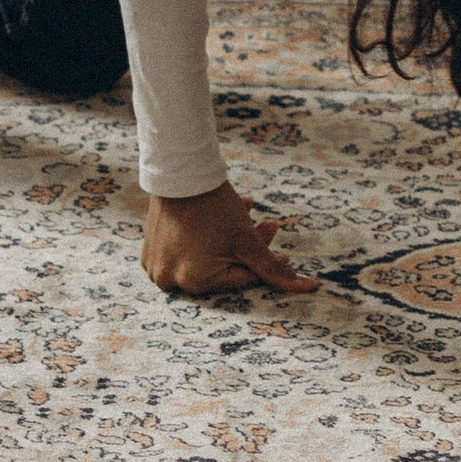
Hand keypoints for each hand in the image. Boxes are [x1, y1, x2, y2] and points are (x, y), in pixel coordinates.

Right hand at [143, 182, 317, 297]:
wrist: (178, 172)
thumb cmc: (214, 207)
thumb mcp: (247, 239)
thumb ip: (274, 269)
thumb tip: (309, 288)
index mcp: (194, 283)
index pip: (241, 279)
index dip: (266, 263)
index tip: (285, 251)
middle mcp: (171, 281)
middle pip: (223, 270)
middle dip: (248, 248)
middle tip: (267, 224)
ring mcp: (157, 267)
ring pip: (204, 260)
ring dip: (229, 241)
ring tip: (245, 213)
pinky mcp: (150, 252)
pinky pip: (183, 253)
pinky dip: (203, 240)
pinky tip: (220, 218)